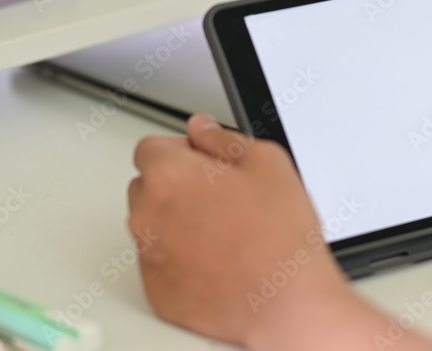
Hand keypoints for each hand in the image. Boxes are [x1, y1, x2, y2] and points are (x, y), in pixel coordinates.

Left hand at [127, 114, 347, 345]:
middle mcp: (147, 215)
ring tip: (225, 232)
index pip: (151, 147)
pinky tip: (219, 260)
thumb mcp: (266, 163)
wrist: (285, 301)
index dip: (183, 150)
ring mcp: (149, 256)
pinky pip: (161, 263)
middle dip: (177, 186)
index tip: (205, 162)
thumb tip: (201, 130)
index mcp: (168, 175)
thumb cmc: (278, 236)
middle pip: (148, 186)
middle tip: (221, 197)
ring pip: (154, 226)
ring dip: (178, 222)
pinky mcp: (157, 291)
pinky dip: (182, 259)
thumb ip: (222, 138)